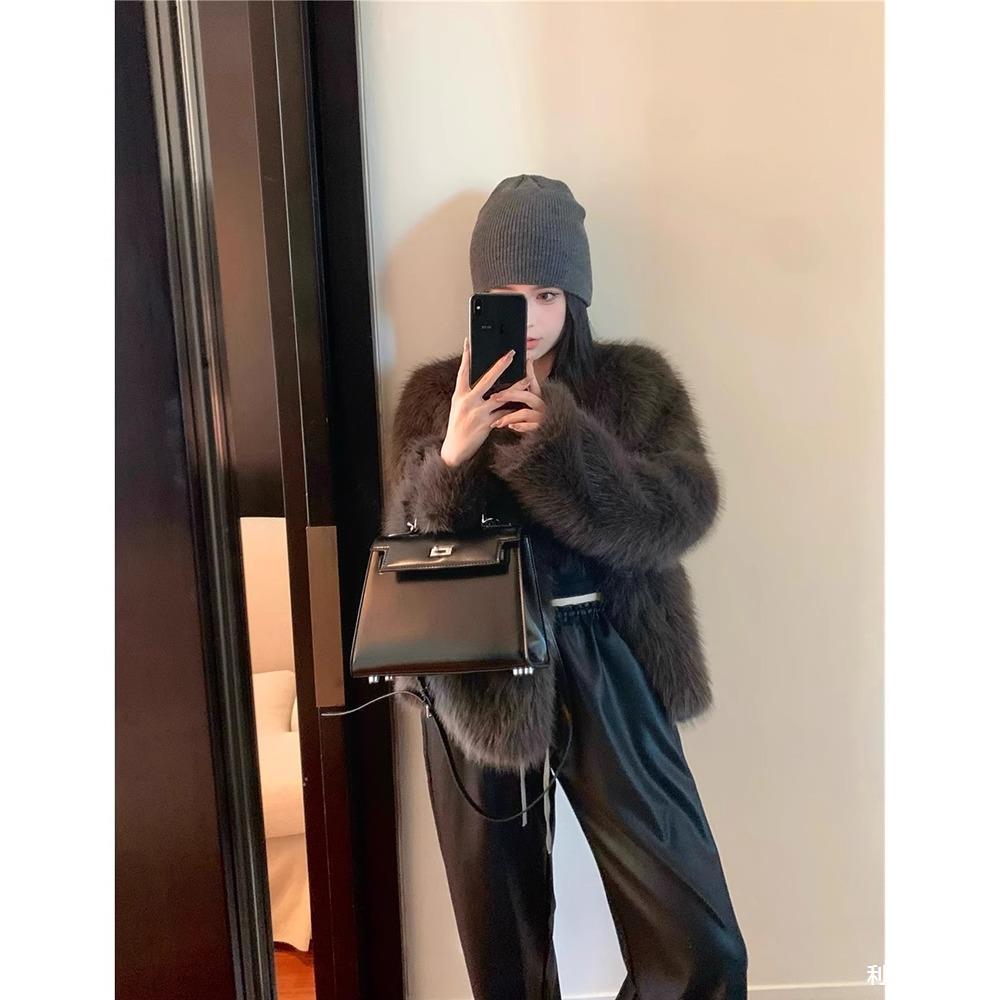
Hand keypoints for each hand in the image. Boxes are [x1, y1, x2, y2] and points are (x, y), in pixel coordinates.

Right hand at [440, 337, 531, 465]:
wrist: (454, 450)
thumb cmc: (458, 427)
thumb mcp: (458, 408)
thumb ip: (468, 394)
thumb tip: (482, 382)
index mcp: (459, 395)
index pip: (463, 371)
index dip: (465, 355)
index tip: (468, 341)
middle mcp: (467, 401)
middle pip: (486, 379)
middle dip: (500, 365)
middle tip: (511, 354)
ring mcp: (477, 412)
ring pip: (501, 396)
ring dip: (516, 387)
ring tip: (528, 378)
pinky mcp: (486, 424)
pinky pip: (505, 414)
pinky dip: (515, 409)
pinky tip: (524, 403)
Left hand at [487, 356, 545, 432]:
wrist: (553, 435)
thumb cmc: (538, 415)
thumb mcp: (534, 399)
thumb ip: (529, 383)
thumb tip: (528, 360)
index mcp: (538, 396)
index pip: (531, 381)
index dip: (527, 371)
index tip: (521, 362)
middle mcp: (542, 404)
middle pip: (525, 396)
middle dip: (509, 395)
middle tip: (494, 397)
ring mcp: (541, 417)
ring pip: (524, 412)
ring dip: (509, 416)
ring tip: (496, 421)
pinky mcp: (541, 428)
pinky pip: (530, 427)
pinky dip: (520, 426)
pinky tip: (511, 426)